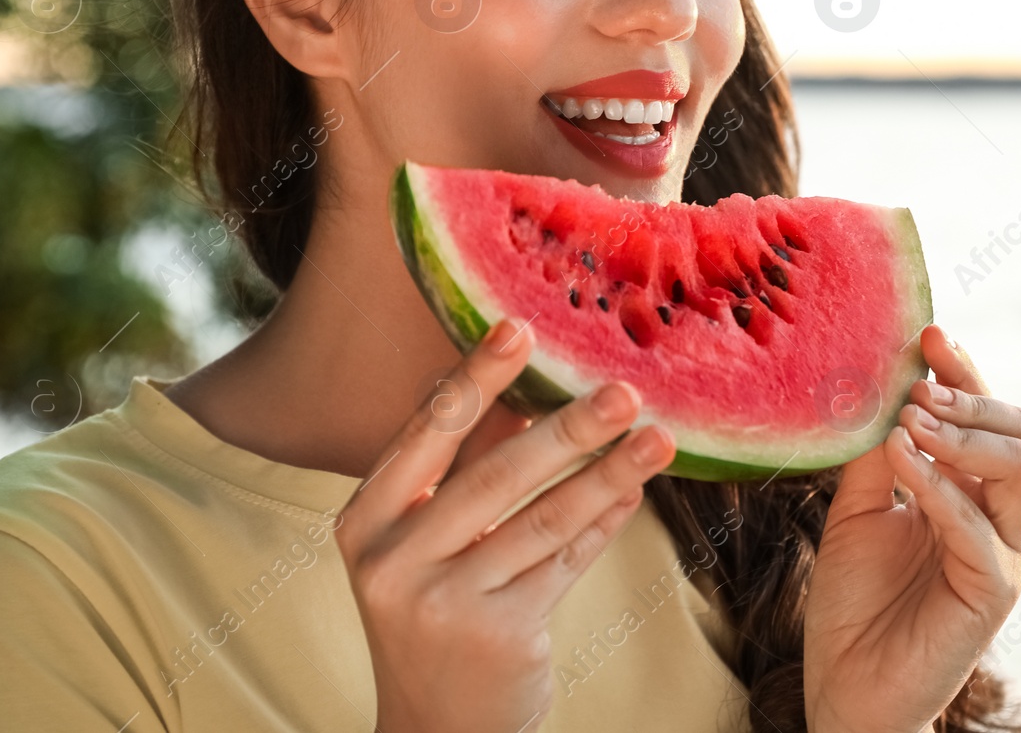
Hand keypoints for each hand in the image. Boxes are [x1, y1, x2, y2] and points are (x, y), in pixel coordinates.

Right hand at [333, 319, 677, 732]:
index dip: (477, 378)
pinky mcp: (498, 636)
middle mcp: (393, 561)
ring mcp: (444, 602)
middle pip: (494, 475)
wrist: (434, 729)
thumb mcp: (419, 545)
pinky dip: (604, 523)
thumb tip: (531, 393)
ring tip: (656, 439)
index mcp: (363, 521)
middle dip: (567, 428)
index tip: (520, 328)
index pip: (428, 433)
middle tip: (623, 390)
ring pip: (543, 519)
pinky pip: (565, 564)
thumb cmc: (433, 615)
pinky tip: (633, 491)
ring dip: (607, 473)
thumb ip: (461, 476)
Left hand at [803, 325, 1020, 732]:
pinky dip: (940, 486)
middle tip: (918, 385)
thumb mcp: (855, 510)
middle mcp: (997, 518)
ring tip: (907, 421)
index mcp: (969, 492)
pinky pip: (981, 528)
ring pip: (1018, 467)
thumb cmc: (854, 604)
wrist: (847, 689)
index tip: (926, 334)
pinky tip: (901, 462)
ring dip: (960, 433)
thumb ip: (871, 455)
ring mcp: (1001, 555)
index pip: (987, 415)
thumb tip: (876, 385)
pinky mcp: (992, 594)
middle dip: (972, 395)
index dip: (963, 370)